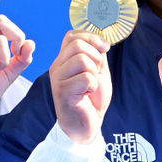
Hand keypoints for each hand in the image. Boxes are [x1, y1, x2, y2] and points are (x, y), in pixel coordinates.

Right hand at [48, 30, 111, 144]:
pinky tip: (87, 94)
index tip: (104, 49)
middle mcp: (57, 67)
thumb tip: (101, 40)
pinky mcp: (63, 93)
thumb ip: (97, 55)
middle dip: (95, 56)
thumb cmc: (91, 100)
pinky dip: (93, 86)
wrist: (87, 126)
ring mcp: (58, 80)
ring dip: (94, 72)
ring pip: (81, 60)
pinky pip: (86, 78)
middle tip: (96, 73)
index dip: (92, 38)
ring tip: (90, 85)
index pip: (72, 35)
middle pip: (77, 44)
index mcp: (64, 60)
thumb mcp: (97, 72)